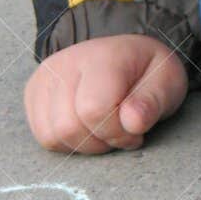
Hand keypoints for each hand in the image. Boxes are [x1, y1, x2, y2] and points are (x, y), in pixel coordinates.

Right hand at [24, 33, 187, 154]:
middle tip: (120, 130)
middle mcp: (65, 63)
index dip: (116, 132)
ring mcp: (45, 77)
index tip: (135, 128)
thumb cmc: (146, 73)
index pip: (93, 110)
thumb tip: (132, 123)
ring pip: (52, 135)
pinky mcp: (34, 92)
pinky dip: (67, 141)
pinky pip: (43, 135)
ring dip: (83, 144)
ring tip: (103, 129)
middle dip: (100, 141)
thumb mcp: (166, 82)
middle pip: (69, 127)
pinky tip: (86, 128)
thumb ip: (152, 102)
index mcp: (101, 58)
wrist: (123, 55)